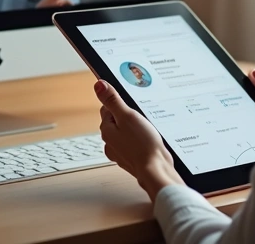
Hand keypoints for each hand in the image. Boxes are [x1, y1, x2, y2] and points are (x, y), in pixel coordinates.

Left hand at [94, 79, 183, 201]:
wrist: (156, 170)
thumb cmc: (143, 144)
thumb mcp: (128, 116)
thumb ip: (113, 100)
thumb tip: (98, 84)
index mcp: (106, 131)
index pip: (107, 109)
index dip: (120, 104)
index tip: (131, 104)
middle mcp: (110, 143)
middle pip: (116, 121)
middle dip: (128, 117)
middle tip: (142, 117)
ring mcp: (120, 152)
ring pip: (125, 133)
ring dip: (135, 129)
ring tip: (147, 130)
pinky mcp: (131, 159)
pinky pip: (133, 144)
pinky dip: (139, 141)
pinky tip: (149, 141)